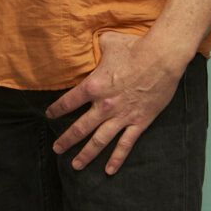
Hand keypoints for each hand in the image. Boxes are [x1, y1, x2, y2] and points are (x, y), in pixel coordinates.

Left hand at [46, 31, 186, 173]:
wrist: (161, 58)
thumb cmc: (133, 48)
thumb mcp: (107, 43)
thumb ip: (95, 46)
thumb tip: (91, 40)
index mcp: (93, 86)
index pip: (68, 102)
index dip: (56, 109)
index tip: (49, 115)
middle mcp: (105, 105)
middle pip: (80, 128)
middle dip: (66, 140)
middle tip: (56, 150)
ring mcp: (122, 116)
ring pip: (100, 141)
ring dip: (86, 154)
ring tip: (75, 165)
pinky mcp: (139, 122)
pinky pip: (126, 144)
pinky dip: (117, 158)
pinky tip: (108, 170)